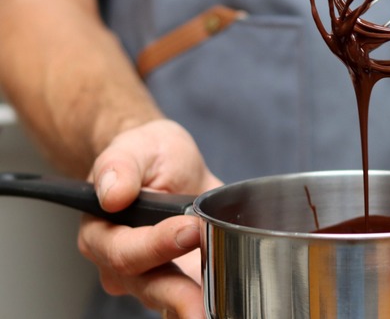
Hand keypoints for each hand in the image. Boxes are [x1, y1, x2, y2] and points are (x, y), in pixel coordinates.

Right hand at [77, 119, 221, 317]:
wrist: (170, 167)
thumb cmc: (148, 156)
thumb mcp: (136, 146)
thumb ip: (120, 165)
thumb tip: (112, 193)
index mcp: (102, 234)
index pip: (124, 251)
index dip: (157, 244)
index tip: (190, 229)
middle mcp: (123, 266)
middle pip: (149, 286)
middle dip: (179, 297)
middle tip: (202, 306)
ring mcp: (154, 278)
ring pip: (173, 300)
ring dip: (196, 304)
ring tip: (219, 311)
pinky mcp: (185, 280)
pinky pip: (195, 298)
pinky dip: (212, 300)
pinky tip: (230, 301)